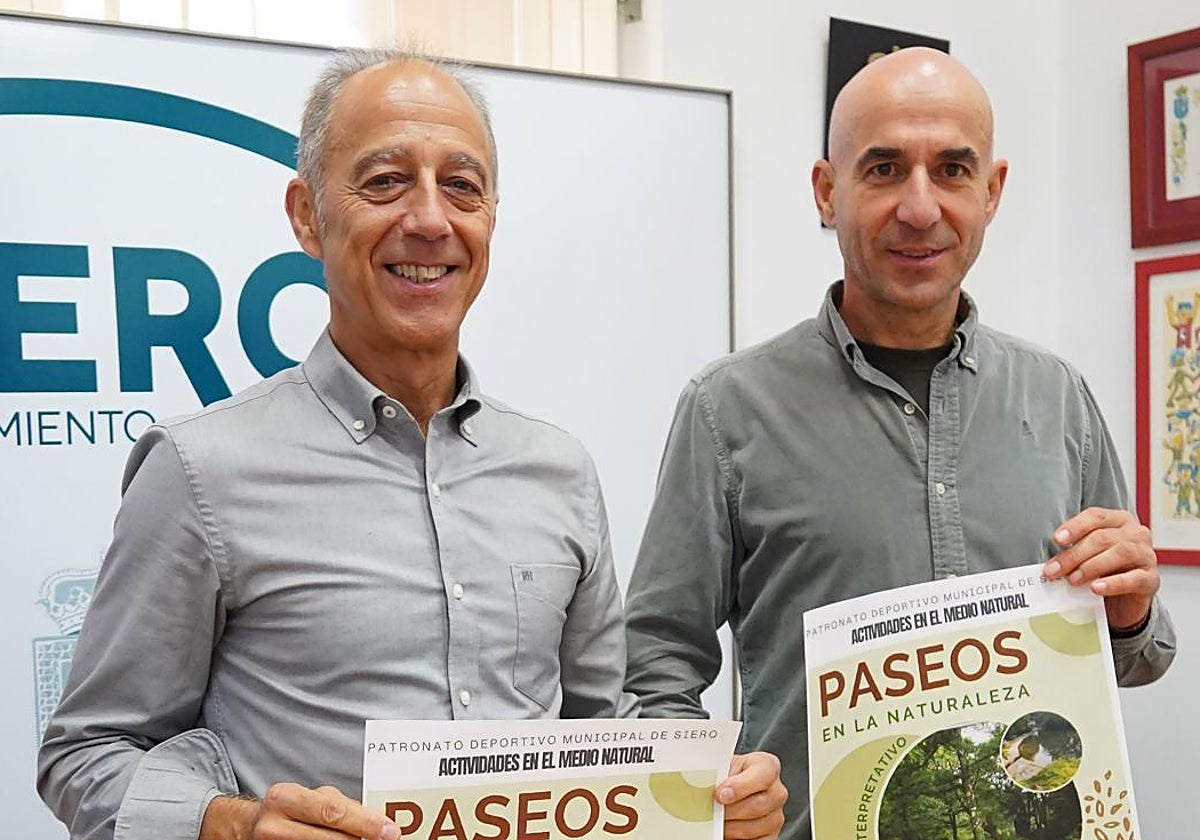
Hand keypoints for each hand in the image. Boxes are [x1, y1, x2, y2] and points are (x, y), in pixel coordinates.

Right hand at [200, 784, 397, 839]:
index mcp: (285, 797)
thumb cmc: (291, 810)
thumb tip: (378, 824)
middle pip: (330, 839)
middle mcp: (273, 824)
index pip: (333, 812)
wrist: (248, 828)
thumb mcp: (313, 799)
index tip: (391, 832)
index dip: (366, 823)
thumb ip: (342, 808)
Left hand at [715, 751, 786, 839]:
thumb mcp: (723, 767)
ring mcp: (776, 816)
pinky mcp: (770, 836)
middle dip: (730, 809)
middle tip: (712, 810)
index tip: (720, 794)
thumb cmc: (726, 778)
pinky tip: (726, 830)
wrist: (728, 792)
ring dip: (730, 826)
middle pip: (758, 805)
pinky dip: (736, 838)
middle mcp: (776, 791)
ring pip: (753, 827)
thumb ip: (720, 772)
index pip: (764, 774)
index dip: (740, 786)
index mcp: (767, 767)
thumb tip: (703, 782)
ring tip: (716, 821)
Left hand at [1044, 507, 1158, 631]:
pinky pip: (1134, 578)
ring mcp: (1146, 555)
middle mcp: (1135, 534)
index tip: (1057, 539)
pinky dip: (1113, 583)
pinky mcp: (1152, 579)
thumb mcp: (1087, 556)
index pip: (1095, 516)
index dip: (1075, 526)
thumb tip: (1051, 562)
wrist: (1124, 602)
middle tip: (1054, 570)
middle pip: (1103, 537)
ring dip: (1092, 566)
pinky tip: (1095, 588)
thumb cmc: (1103, 572)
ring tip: (1072, 580)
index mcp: (1118, 520)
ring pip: (1120, 553)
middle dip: (1075, 554)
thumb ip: (1073, 552)